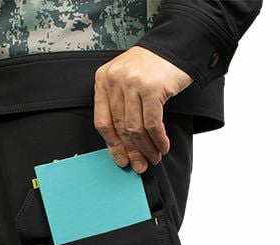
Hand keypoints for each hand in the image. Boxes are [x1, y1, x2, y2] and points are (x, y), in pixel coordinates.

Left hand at [94, 46, 192, 172]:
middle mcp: (115, 80)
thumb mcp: (127, 81)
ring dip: (146, 148)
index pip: (102, 121)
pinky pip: (153, 124)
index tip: (121, 159)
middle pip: (120, 128)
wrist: (177, 45)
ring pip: (136, 129)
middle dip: (131, 151)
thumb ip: (120, 106)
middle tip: (140, 164)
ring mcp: (133, 83)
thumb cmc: (152, 66)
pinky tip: (163, 146)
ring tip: (154, 157)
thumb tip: (122, 145)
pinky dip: (158, 140)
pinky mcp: (152, 88)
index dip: (112, 145)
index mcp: (103, 80)